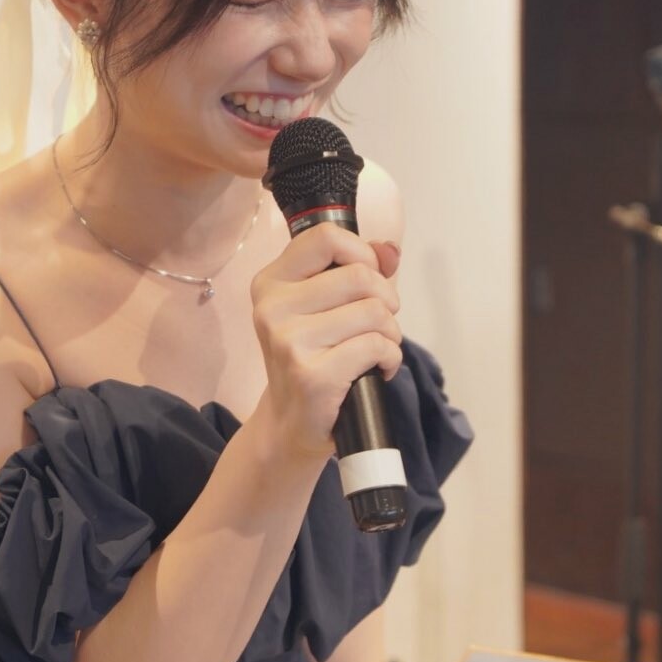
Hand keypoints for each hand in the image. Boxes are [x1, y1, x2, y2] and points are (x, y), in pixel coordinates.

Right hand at [248, 226, 403, 463]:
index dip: (362, 253)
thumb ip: (355, 269)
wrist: (290, 424)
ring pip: (374, 312)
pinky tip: (378, 369)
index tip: (369, 277)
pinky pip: (376, 346)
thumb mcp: (323, 307)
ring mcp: (289, 342)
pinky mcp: (312, 375)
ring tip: (377, 349)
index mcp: (271, 283)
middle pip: (361, 276)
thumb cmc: (312, 358)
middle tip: (379, 322)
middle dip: (386, 300)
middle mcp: (273, 308)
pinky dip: (390, 358)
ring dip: (391, 332)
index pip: (326, 237)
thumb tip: (390, 250)